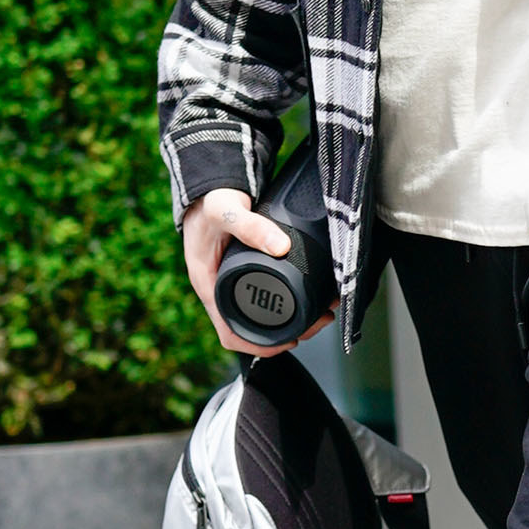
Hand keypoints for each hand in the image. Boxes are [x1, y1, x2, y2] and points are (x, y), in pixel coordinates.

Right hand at [181, 187, 333, 354]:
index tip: (292, 341)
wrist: (206, 183)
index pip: (231, 333)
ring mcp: (232, 280)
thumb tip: (281, 247)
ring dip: (293, 317)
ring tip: (323, 310)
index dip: (260, 345)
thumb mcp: (225, 211)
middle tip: (320, 320)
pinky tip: (309, 293)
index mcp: (210, 285)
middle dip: (288, 331)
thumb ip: (251, 226)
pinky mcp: (244, 269)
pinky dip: (288, 298)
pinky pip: (266, 294)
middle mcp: (220, 288)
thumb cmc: (207, 200)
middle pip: (253, 328)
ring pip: (261, 314)